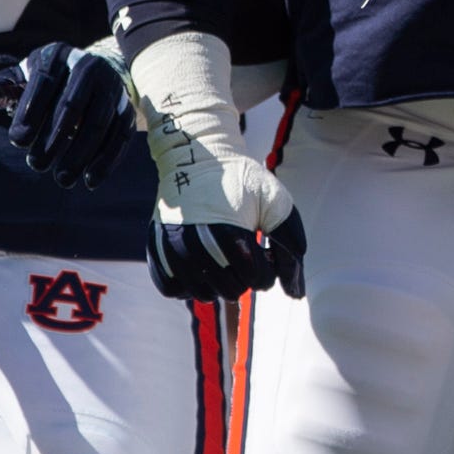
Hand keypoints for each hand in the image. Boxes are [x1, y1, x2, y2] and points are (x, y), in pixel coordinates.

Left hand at [0, 41, 135, 189]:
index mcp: (58, 56)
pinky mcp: (128, 109)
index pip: (44, 82)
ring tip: (62, 179)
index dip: (30, 111)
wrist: (95, 74)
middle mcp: (90, 67)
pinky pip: (121, 135)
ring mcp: (113, 88)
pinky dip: (107, 159)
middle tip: (36, 165)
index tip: (17, 141)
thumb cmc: (47, 81)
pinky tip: (90, 180)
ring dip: (80, 153)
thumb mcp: (22, 78)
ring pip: (99, 122)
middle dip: (54, 138)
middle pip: (72, 105)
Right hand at [131, 32, 306, 300]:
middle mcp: (197, 245)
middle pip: (231, 290)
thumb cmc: (242, 180)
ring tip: (224, 259)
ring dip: (219, 283)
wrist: (197, 158)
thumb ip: (290, 244)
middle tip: (244, 254)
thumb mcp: (275, 201)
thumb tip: (296, 293)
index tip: (264, 252)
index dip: (268, 271)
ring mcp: (173, 249)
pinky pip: (172, 289)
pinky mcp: (157, 250)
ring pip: (203, 294)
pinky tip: (202, 268)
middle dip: (246, 277)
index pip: (257, 279)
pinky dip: (189, 286)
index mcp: (230, 232)